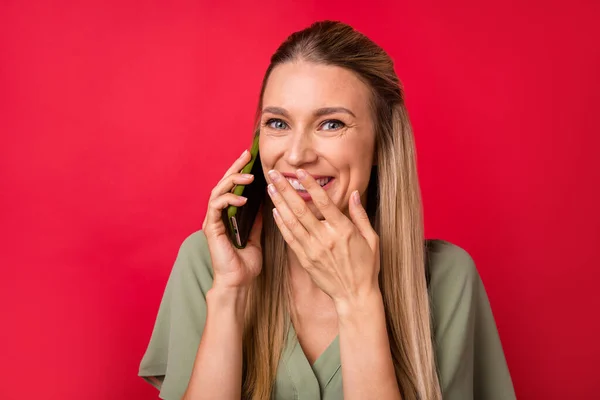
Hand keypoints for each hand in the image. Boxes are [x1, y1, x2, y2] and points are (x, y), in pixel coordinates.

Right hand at [202, 150, 262, 289]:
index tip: (251, 158)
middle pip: (223, 184)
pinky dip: (228, 199)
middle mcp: (218, 215)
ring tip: (248, 176)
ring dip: (232, 181)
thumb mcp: (256, 236)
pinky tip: (242, 198)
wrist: (239, 282)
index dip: (240, 171)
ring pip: (218, 191)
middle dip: (235, 168)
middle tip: (246, 155)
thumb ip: (256, 219)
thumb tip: (264, 202)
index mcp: (228, 216)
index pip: (232, 187)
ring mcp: (213, 221)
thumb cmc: (246, 264)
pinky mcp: (211, 228)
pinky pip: (216, 207)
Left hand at [266, 169, 380, 310]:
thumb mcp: (372, 239)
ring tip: (270, 188)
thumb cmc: (366, 267)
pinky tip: (274, 212)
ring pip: (291, 222)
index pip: (323, 202)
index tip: (300, 172)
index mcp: (343, 230)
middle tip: (274, 174)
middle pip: (301, 209)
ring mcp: (313, 250)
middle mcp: (325, 238)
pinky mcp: (305, 260)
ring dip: (279, 203)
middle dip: (286, 189)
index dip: (310, 185)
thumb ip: (361, 216)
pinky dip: (281, 224)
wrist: (355, 295)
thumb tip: (355, 194)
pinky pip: (290, 239)